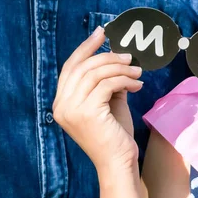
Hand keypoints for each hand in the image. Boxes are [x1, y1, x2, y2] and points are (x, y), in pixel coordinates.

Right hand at [52, 26, 142, 174]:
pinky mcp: (86, 113)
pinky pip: (106, 84)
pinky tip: (137, 84)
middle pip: (81, 67)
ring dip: (119, 68)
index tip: (102, 34)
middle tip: (128, 55)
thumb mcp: (105, 104)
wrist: (117, 164)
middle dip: (106, 56)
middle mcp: (61, 106)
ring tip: (137, 70)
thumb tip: (115, 58)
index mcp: (60, 104)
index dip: (85, 48)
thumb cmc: (113, 136)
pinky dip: (124, 80)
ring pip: (95, 74)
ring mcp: (71, 110)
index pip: (69, 68)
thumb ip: (104, 83)